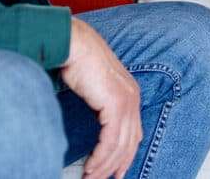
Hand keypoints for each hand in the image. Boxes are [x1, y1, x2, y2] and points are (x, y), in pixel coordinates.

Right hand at [61, 18, 142, 178]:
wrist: (75, 44)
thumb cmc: (80, 60)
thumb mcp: (96, 87)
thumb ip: (101, 104)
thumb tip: (97, 119)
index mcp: (130, 94)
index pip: (134, 132)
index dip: (126, 155)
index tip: (117, 172)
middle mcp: (132, 98)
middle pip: (129, 143)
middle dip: (116, 165)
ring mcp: (126, 101)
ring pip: (120, 146)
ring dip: (105, 166)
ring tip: (90, 177)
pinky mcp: (115, 105)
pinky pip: (110, 141)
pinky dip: (100, 158)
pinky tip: (90, 167)